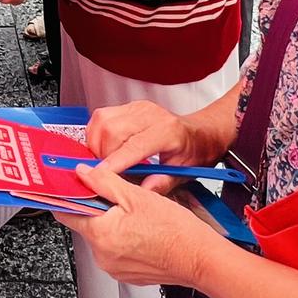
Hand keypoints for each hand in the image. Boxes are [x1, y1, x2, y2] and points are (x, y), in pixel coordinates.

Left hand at [54, 165, 221, 287]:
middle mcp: (102, 256)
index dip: (68, 196)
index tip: (70, 186)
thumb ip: (103, 182)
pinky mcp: (127, 274)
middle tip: (117, 196)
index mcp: (100, 235)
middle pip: (86, 224)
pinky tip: (141, 231)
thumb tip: (82, 173)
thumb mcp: (136, 195)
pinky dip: (123, 239)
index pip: (66, 214)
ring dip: (111, 224)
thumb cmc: (174, 230)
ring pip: (102, 238)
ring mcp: (114, 268)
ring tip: (135, 215)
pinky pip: (116, 251)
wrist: (199, 258)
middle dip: (97, 208)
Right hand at [89, 101, 222, 192]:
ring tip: (105, 159)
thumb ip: (163, 183)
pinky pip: (102, 116)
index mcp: (168, 131)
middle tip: (106, 171)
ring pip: (102, 120)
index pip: (133, 145)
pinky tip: (105, 147)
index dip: (114, 161)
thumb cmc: (195, 151)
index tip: (100, 174)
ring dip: (96, 142)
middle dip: (102, 153)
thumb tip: (141, 192)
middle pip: (112, 129)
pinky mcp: (130, 106)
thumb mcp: (185, 172)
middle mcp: (150, 114)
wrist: (202, 132)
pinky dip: (97, 133)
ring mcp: (138, 107)